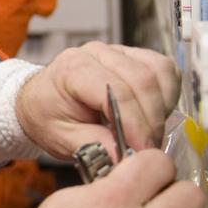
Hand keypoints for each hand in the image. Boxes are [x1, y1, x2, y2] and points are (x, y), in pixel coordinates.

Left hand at [15, 41, 178, 159]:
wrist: (41, 101)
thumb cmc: (48, 117)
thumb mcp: (60, 138)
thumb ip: (91, 145)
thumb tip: (122, 156)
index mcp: (73, 69)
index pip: (117, 92)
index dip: (136, 125)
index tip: (144, 151)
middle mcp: (97, 53)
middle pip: (143, 80)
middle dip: (152, 120)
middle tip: (148, 149)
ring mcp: (118, 51)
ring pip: (159, 71)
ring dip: (163, 106)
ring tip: (149, 132)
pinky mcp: (134, 55)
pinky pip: (164, 69)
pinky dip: (167, 94)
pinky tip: (153, 114)